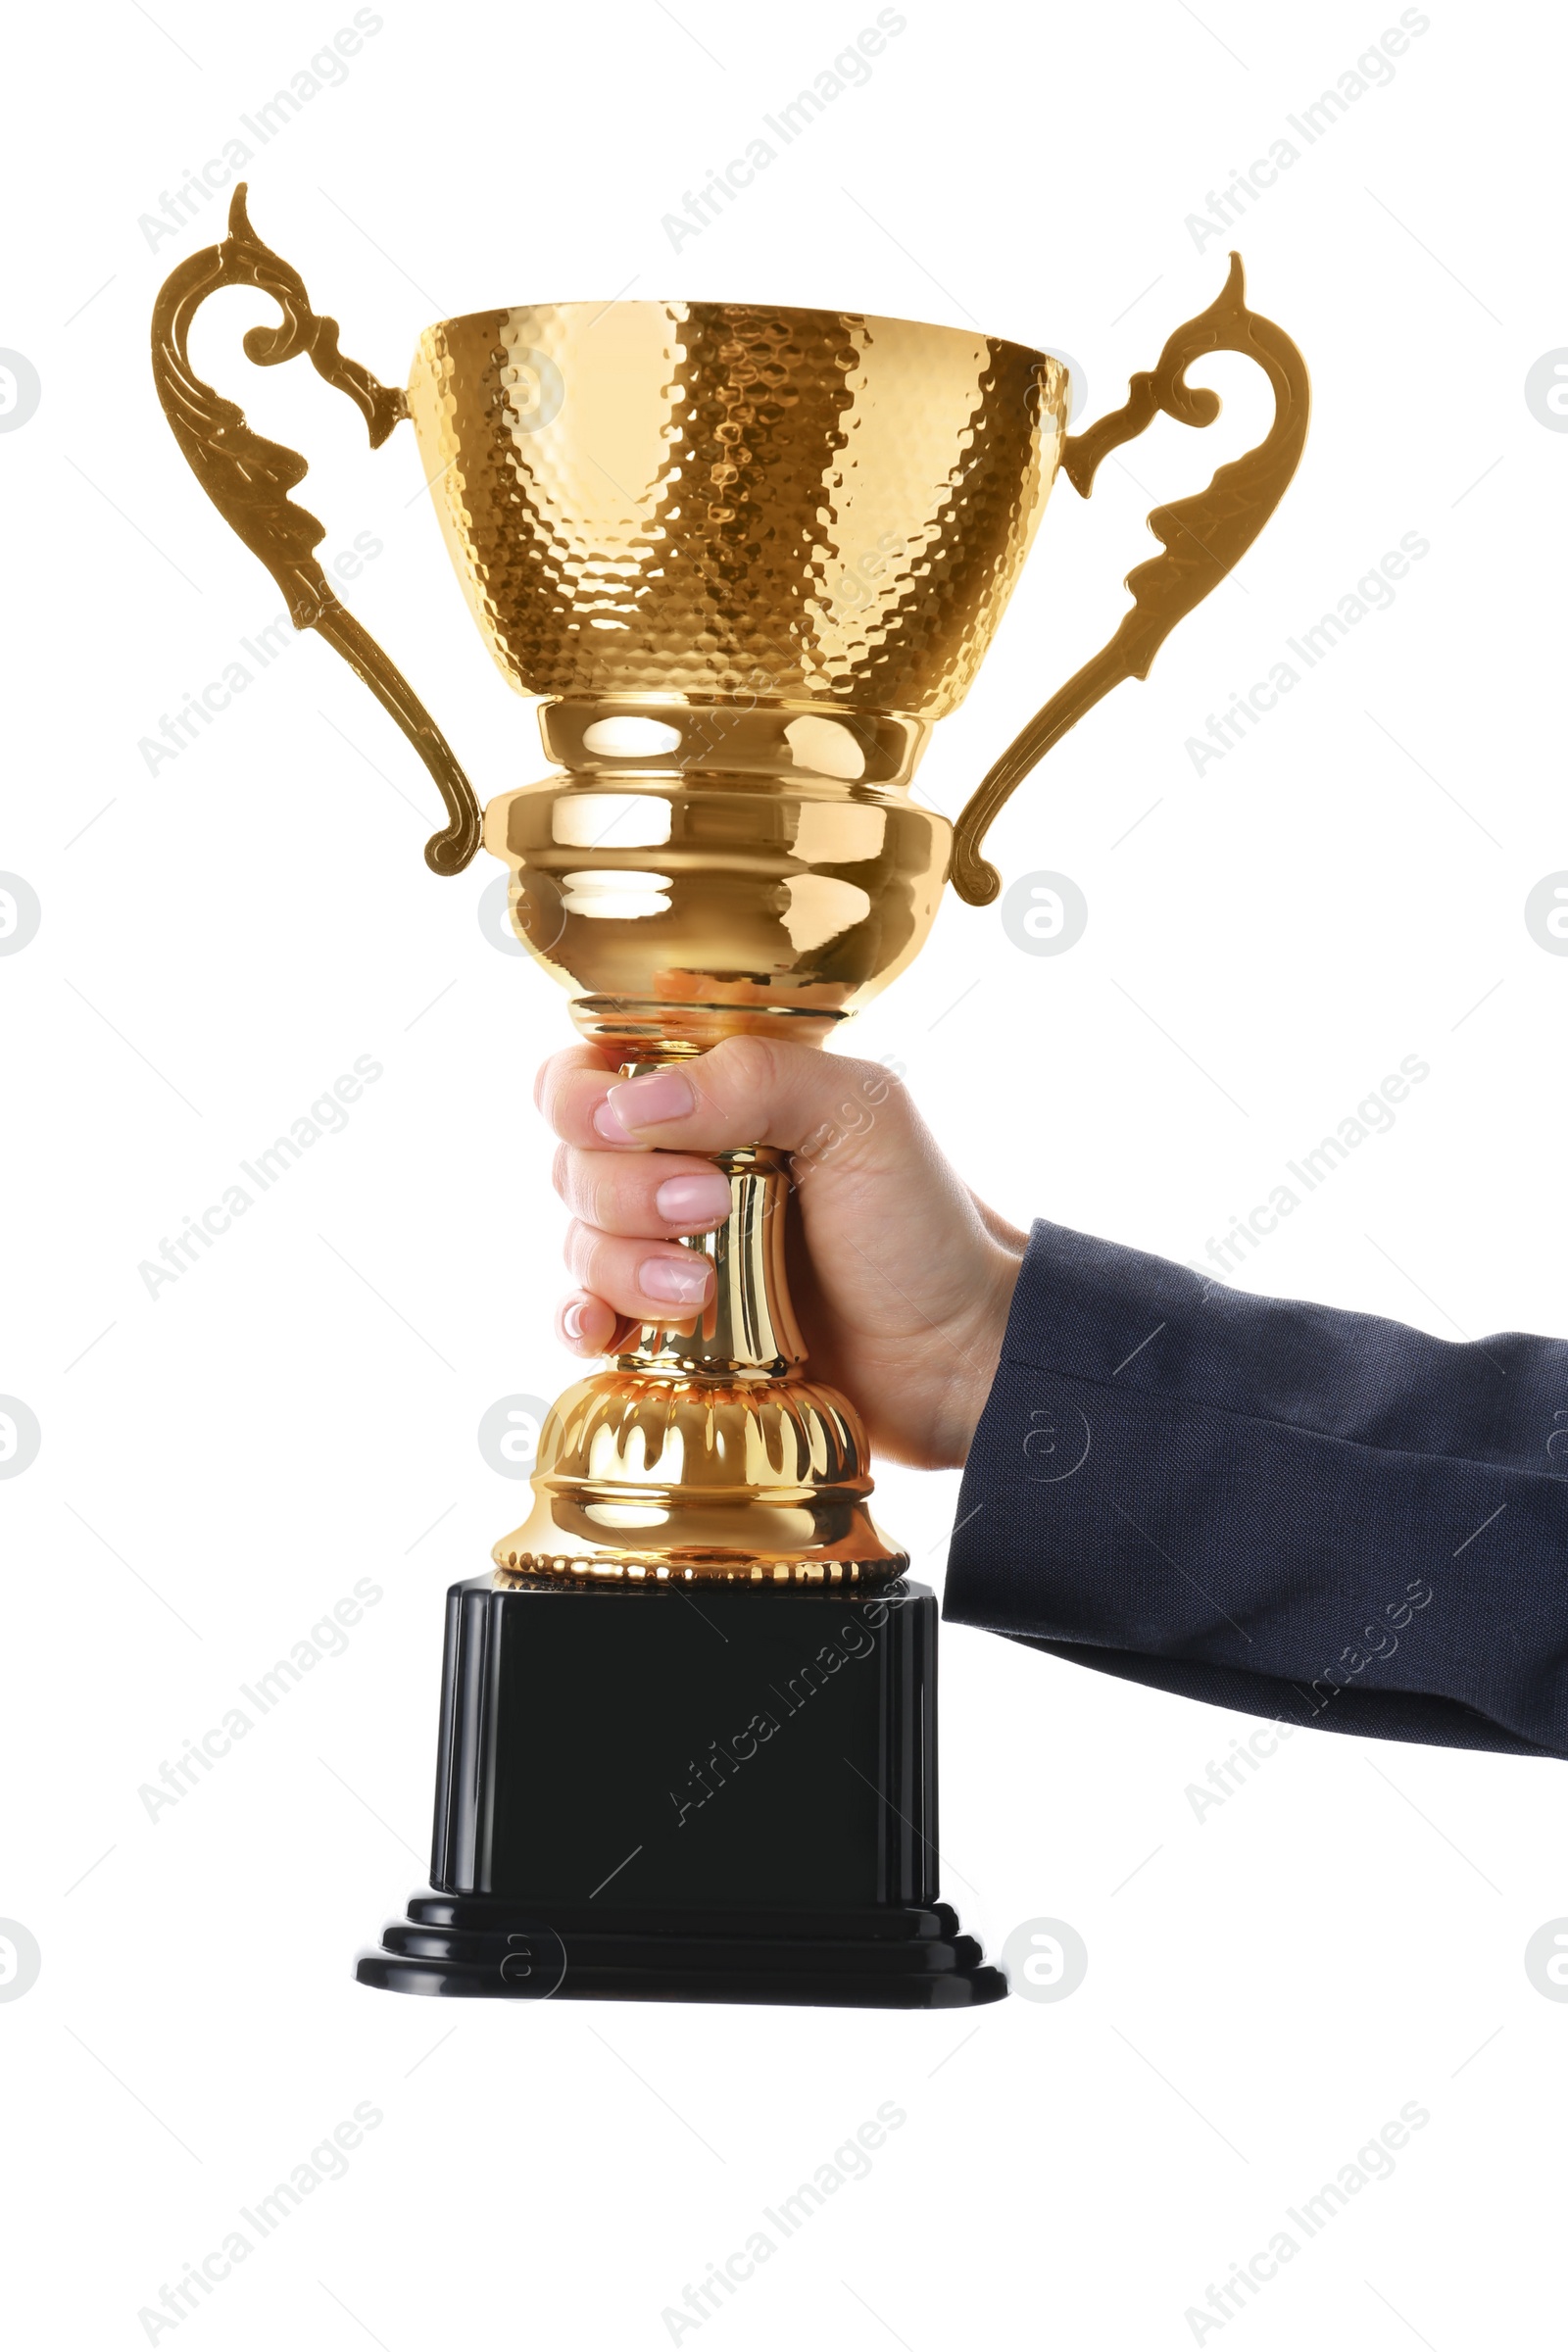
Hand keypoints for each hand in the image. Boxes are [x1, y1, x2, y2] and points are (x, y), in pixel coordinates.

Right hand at [535, 1036, 1026, 1469]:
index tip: (632, 1126)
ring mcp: (665, 1251)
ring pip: (577, 1240)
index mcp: (713, 1097)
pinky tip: (603, 1329)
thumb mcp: (859, 1115)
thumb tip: (631, 1104)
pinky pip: (584, 1318)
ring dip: (621, 1261)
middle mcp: (674, 1166)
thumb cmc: (921, 1223)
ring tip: (702, 1288)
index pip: (589, 1072)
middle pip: (573, 1159)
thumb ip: (754, 1078)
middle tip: (710, 1205)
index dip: (584, 1097)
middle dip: (625, 1187)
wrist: (957, 1354)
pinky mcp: (665, 1333)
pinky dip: (580, 1319)